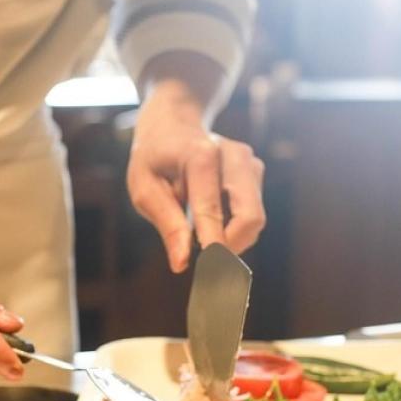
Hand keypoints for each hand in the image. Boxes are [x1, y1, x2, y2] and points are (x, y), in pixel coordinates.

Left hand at [127, 81, 265, 272]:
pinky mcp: (256, 172)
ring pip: (255, 219)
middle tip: (207, 265)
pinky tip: (211, 219)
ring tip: (200, 233)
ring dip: (231, 238)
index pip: (213, 211)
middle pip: (251, 217)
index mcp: (201, 156)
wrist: (173, 123)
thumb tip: (182, 263)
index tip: (212, 277)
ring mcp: (250, 162)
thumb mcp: (144, 188)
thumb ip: (166, 224)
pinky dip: (233, 227)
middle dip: (232, 248)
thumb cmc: (154, 158)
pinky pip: (251, 212)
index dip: (215, 248)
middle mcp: (234, 156)